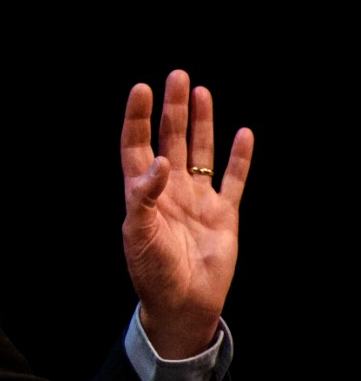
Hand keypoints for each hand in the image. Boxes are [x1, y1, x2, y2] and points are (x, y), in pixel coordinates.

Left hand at [120, 69, 253, 357]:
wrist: (182, 303)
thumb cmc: (152, 272)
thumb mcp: (139, 234)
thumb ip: (145, 197)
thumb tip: (160, 161)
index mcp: (142, 194)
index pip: (137, 146)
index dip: (138, 119)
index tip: (141, 90)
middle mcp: (170, 191)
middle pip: (171, 140)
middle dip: (173, 109)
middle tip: (177, 76)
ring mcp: (198, 200)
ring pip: (200, 152)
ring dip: (201, 123)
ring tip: (201, 92)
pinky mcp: (224, 214)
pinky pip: (233, 179)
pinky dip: (239, 158)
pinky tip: (243, 134)